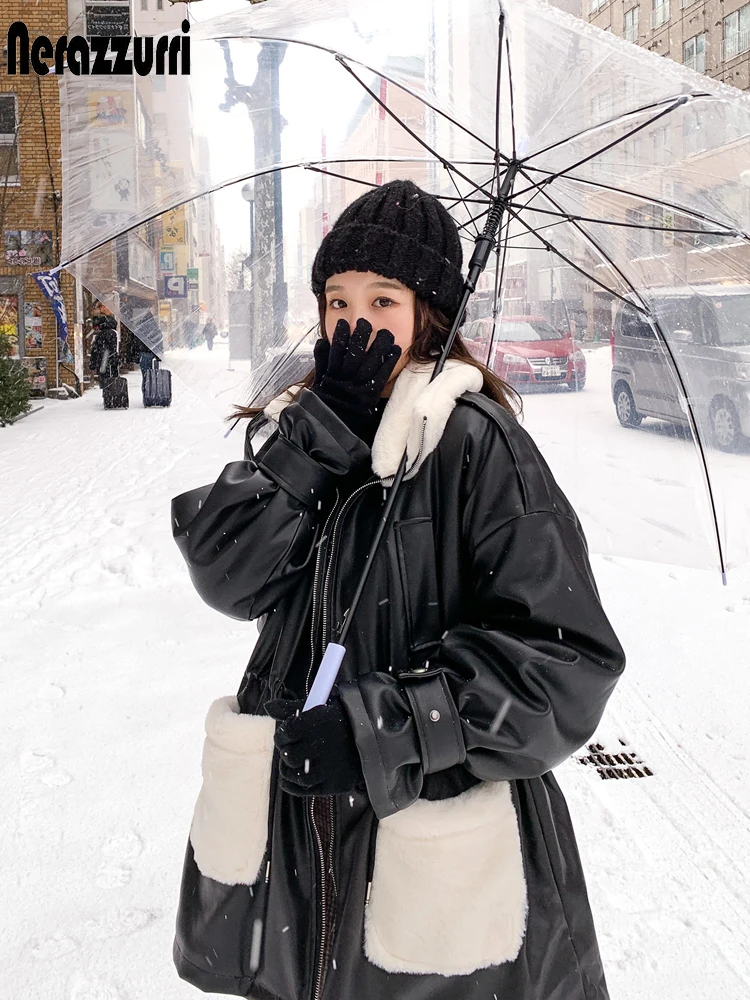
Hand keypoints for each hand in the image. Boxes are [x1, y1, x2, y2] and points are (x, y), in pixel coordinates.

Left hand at [266, 695, 364, 796]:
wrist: (374, 736)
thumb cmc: (339, 720)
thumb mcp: (317, 706)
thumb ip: (290, 708)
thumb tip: (268, 705)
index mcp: (317, 723)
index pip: (285, 733)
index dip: (282, 735)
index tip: (287, 734)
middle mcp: (322, 746)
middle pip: (289, 755)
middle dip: (286, 752)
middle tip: (292, 749)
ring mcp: (329, 768)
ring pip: (295, 775)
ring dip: (288, 770)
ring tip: (294, 763)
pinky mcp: (334, 784)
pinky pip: (304, 790)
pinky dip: (293, 785)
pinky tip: (294, 777)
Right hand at [311, 318, 400, 439]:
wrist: (331, 429)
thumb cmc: (325, 404)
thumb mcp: (319, 382)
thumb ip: (321, 361)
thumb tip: (322, 341)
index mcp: (332, 375)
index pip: (336, 350)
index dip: (341, 335)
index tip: (344, 323)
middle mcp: (345, 379)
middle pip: (355, 352)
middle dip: (360, 336)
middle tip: (365, 323)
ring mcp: (359, 387)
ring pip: (370, 361)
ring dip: (379, 345)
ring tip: (385, 333)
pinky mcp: (371, 395)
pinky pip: (382, 375)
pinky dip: (389, 362)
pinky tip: (395, 349)